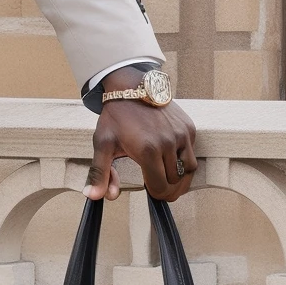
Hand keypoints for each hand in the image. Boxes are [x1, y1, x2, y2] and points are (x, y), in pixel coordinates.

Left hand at [86, 81, 196, 202]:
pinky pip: (192, 152)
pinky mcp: (188, 127)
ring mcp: (181, 134)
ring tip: (169, 178)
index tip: (151, 193)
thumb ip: (99, 173)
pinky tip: (172, 160)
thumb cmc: (115, 117)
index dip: (156, 194)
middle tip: (160, 189)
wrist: (131, 88)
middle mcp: (168, 143)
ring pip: (189, 169)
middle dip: (168, 189)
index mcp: (147, 150)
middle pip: (176, 181)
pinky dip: (185, 160)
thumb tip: (93, 196)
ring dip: (180, 177)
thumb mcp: (103, 144)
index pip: (160, 187)